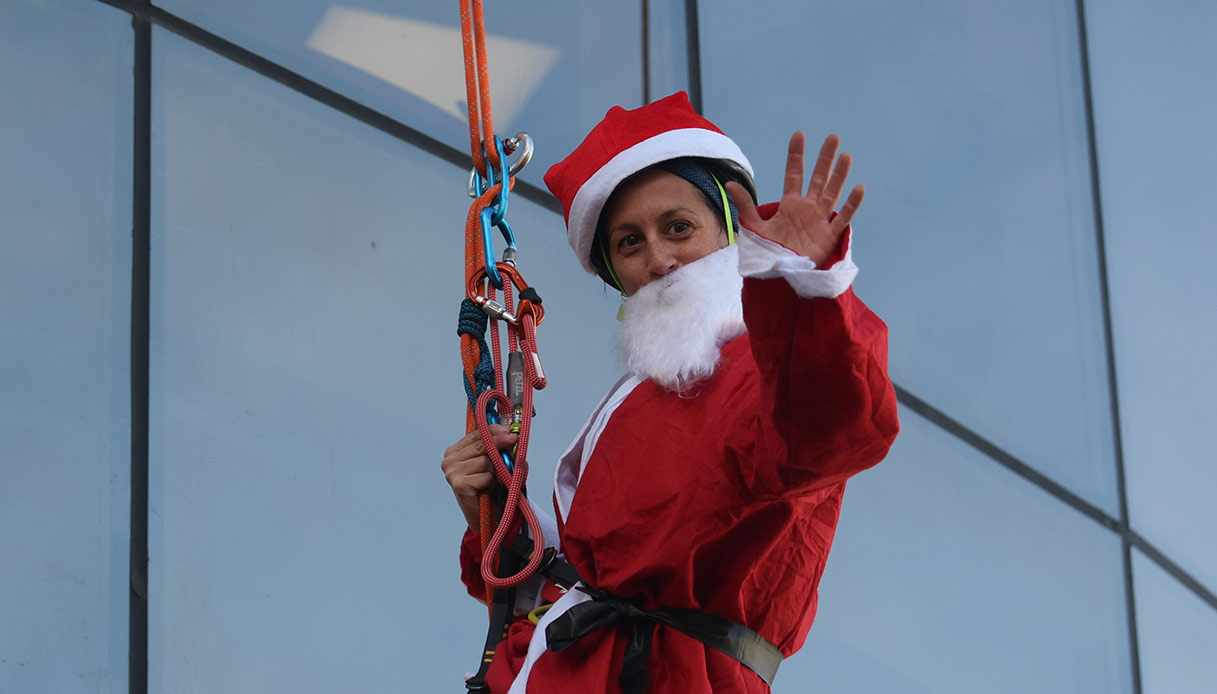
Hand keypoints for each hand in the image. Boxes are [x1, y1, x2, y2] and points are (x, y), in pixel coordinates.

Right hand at [440, 424, 516, 531]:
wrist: (485, 518)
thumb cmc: (490, 489)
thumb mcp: (494, 464)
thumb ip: (498, 449)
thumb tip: (513, 436)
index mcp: (455, 451)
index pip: (476, 433)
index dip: (494, 430)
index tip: (509, 429)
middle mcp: (450, 460)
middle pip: (481, 444)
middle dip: (500, 442)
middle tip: (514, 439)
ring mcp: (452, 472)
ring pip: (485, 461)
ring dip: (495, 471)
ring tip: (492, 481)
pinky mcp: (459, 484)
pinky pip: (486, 476)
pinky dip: (492, 483)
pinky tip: (488, 490)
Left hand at [725, 132, 863, 266]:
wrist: (780, 277)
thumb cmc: (767, 254)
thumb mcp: (754, 227)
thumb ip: (745, 205)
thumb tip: (730, 184)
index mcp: (789, 205)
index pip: (794, 174)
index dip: (796, 156)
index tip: (799, 135)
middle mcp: (807, 209)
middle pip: (818, 178)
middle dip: (825, 159)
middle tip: (833, 137)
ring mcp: (820, 221)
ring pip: (832, 193)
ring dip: (839, 176)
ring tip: (846, 156)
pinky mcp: (829, 236)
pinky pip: (842, 218)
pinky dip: (851, 205)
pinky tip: (858, 188)